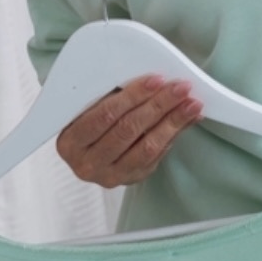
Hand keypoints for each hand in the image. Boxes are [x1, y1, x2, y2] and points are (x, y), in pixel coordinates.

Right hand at [55, 76, 202, 187]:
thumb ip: (112, 96)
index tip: (156, 80)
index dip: (133, 96)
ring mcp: (110, 176)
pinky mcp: (131, 180)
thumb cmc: (88, 121)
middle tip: (181, 88)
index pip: (105, 115)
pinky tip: (187, 119)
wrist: (87, 154)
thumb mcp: (88, 108)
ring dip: (173, 122)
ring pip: (147, 147)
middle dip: (158, 105)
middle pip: (128, 130)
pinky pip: (156, 156)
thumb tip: (153, 80)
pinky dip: (174, 134)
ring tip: (191, 104)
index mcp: (70, 142)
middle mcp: (87, 164)